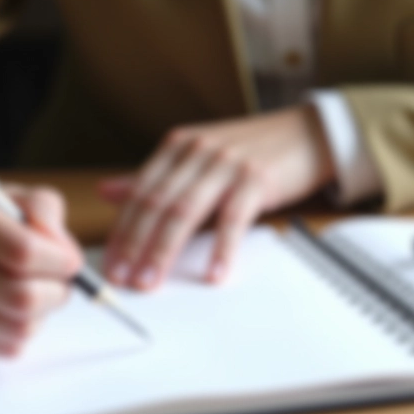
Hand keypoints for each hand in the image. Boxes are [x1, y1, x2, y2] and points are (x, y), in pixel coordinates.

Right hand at [0, 184, 83, 355]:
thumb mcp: (17, 196)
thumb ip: (45, 211)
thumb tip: (65, 254)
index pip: (23, 252)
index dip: (60, 261)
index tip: (71, 260)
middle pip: (22, 298)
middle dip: (57, 292)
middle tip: (63, 282)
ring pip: (18, 329)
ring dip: (44, 314)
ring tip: (40, 291)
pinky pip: (7, 347)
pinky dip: (24, 331)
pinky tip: (16, 308)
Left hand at [99, 104, 334, 290]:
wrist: (305, 133)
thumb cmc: (251, 148)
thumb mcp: (197, 156)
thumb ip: (154, 177)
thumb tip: (108, 191)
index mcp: (178, 146)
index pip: (140, 191)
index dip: (121, 229)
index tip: (110, 260)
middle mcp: (198, 151)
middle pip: (157, 202)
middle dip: (134, 244)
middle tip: (123, 276)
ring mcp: (227, 164)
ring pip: (185, 211)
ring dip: (164, 250)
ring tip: (151, 280)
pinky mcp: (256, 179)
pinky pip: (232, 219)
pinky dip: (221, 249)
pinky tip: (212, 273)